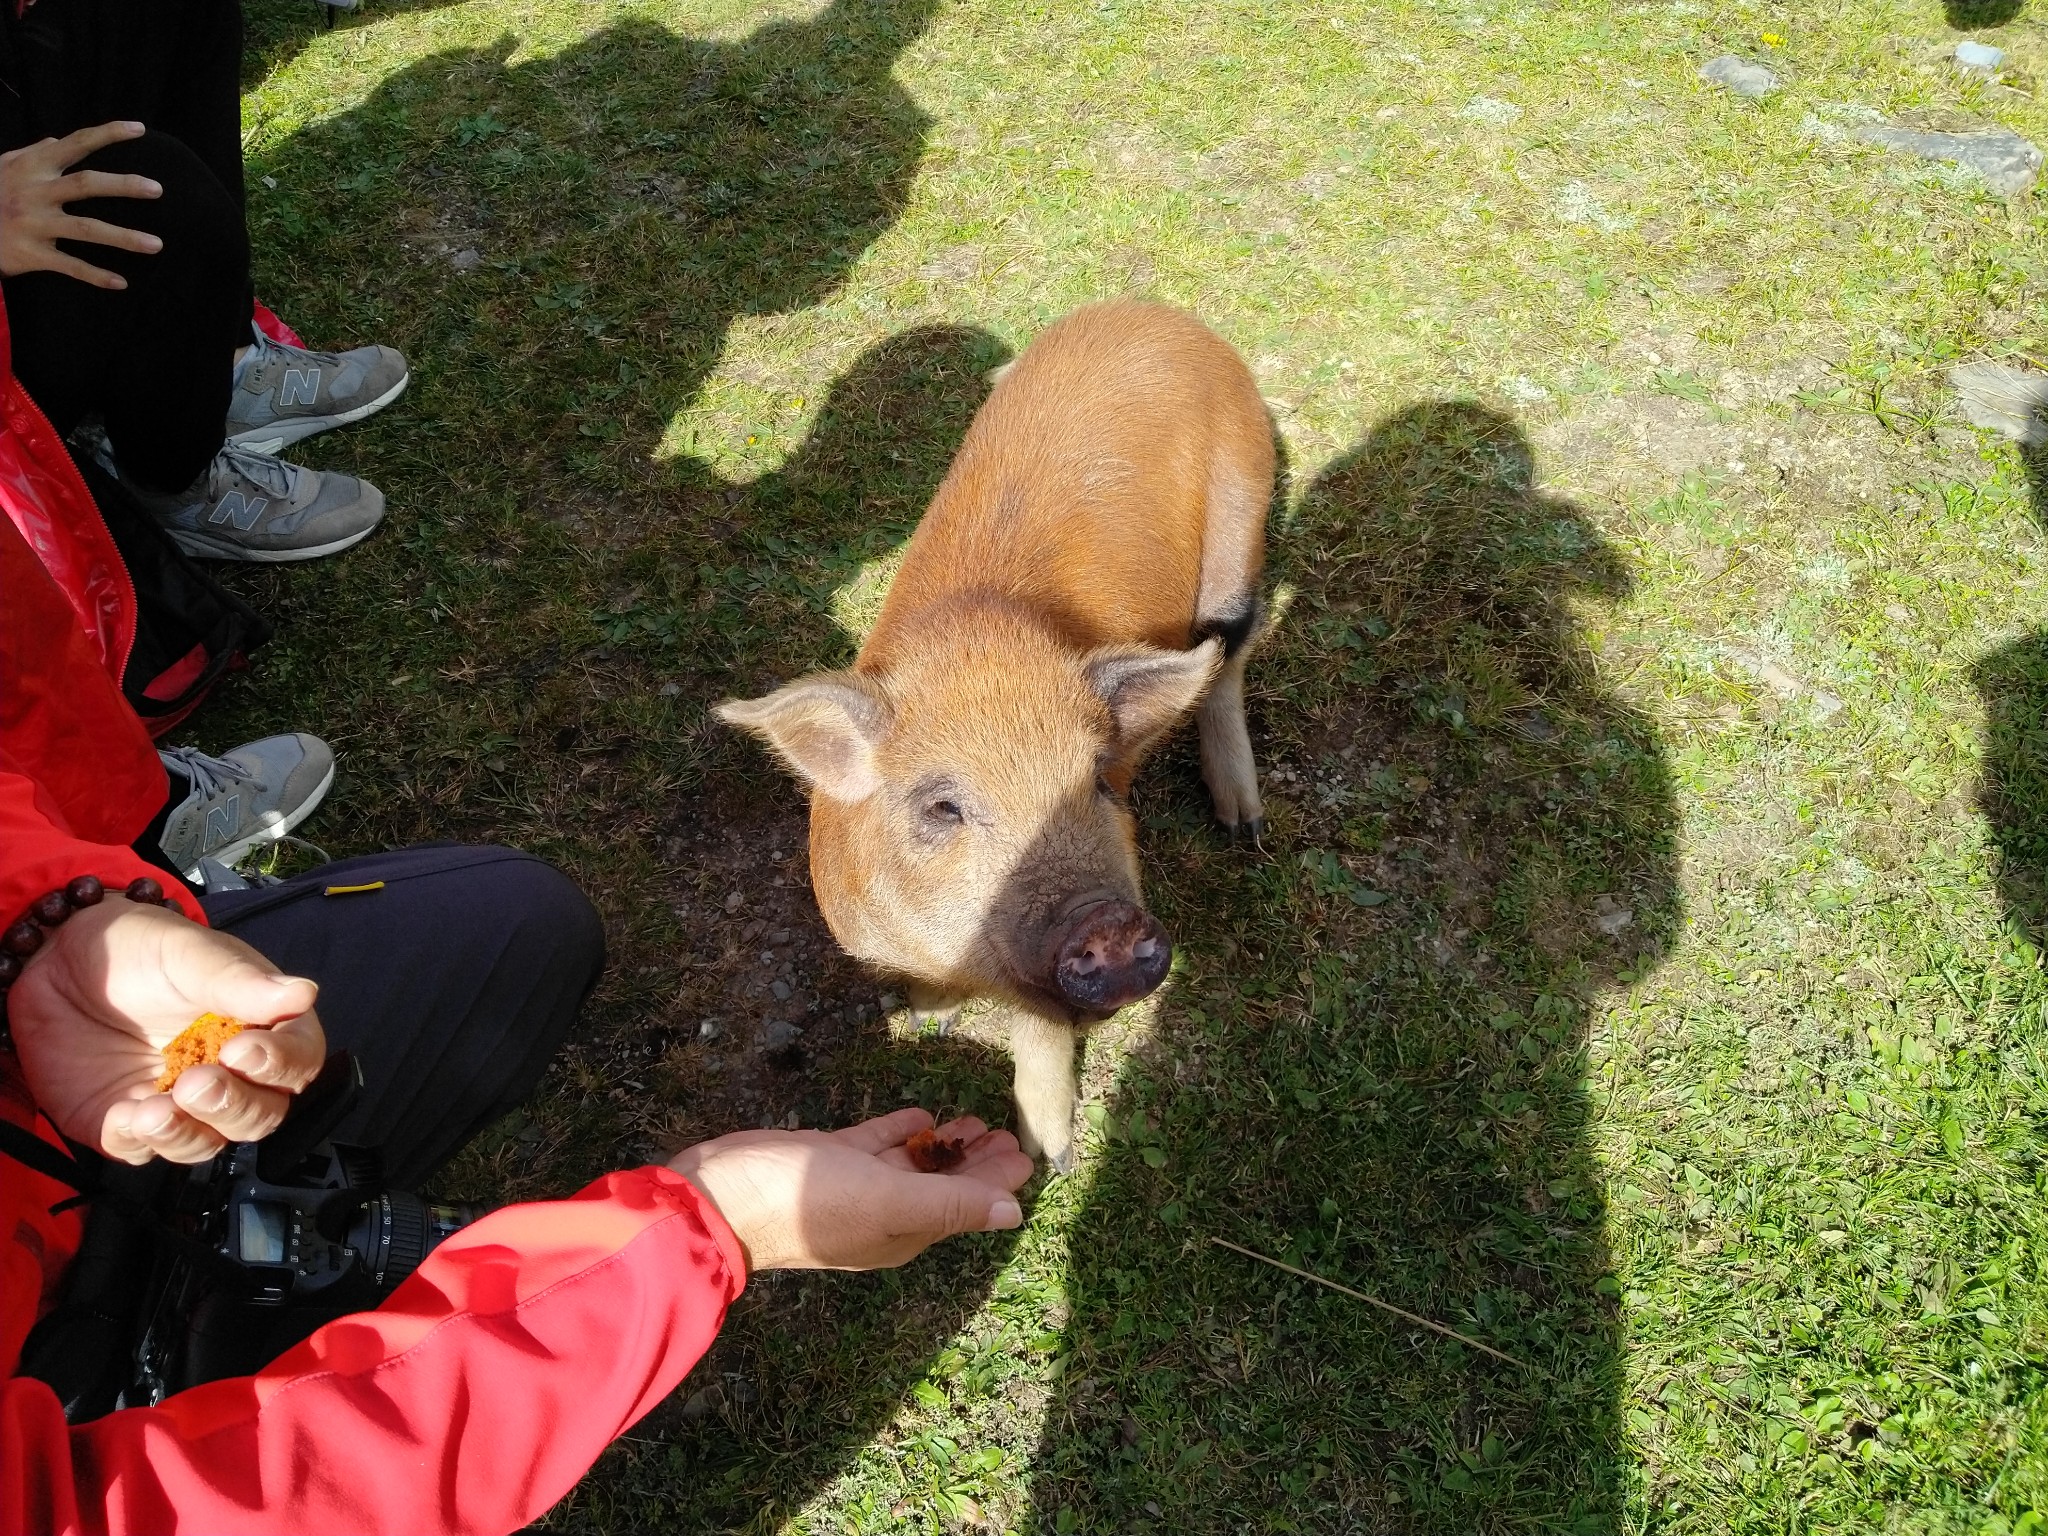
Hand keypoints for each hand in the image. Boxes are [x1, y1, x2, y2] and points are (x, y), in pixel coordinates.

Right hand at [0, 121, 162, 286]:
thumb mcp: (3, 166)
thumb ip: (32, 153)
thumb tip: (57, 140)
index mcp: (32, 167)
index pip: (75, 143)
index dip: (107, 134)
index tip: (139, 129)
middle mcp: (35, 192)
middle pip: (86, 184)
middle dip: (124, 186)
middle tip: (157, 189)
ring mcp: (33, 223)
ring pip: (86, 229)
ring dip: (123, 237)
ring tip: (156, 244)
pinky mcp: (31, 253)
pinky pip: (69, 266)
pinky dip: (95, 275)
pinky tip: (121, 282)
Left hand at [10, 897, 326, 1163]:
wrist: (55, 961)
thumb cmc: (137, 948)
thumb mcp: (186, 952)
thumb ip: (239, 980)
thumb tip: (304, 993)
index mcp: (260, 1027)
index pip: (297, 1059)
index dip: (281, 1064)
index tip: (245, 1051)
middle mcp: (229, 1073)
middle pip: (260, 1113)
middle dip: (233, 1107)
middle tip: (197, 1083)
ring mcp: (179, 1103)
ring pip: (206, 1142)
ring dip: (186, 1134)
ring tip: (153, 1111)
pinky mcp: (128, 1122)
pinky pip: (141, 1150)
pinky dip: (136, 1142)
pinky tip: (123, 1116)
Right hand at [669, 1108, 1033, 1270]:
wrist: (721, 1195)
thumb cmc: (806, 1201)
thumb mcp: (888, 1202)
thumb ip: (951, 1203)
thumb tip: (1014, 1213)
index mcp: (904, 1231)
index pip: (965, 1205)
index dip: (996, 1181)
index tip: (1026, 1152)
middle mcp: (885, 1212)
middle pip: (944, 1184)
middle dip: (977, 1161)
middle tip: (1006, 1130)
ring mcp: (855, 1185)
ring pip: (913, 1163)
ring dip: (944, 1144)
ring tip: (973, 1120)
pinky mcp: (829, 1158)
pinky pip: (877, 1144)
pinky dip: (902, 1131)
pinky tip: (922, 1114)